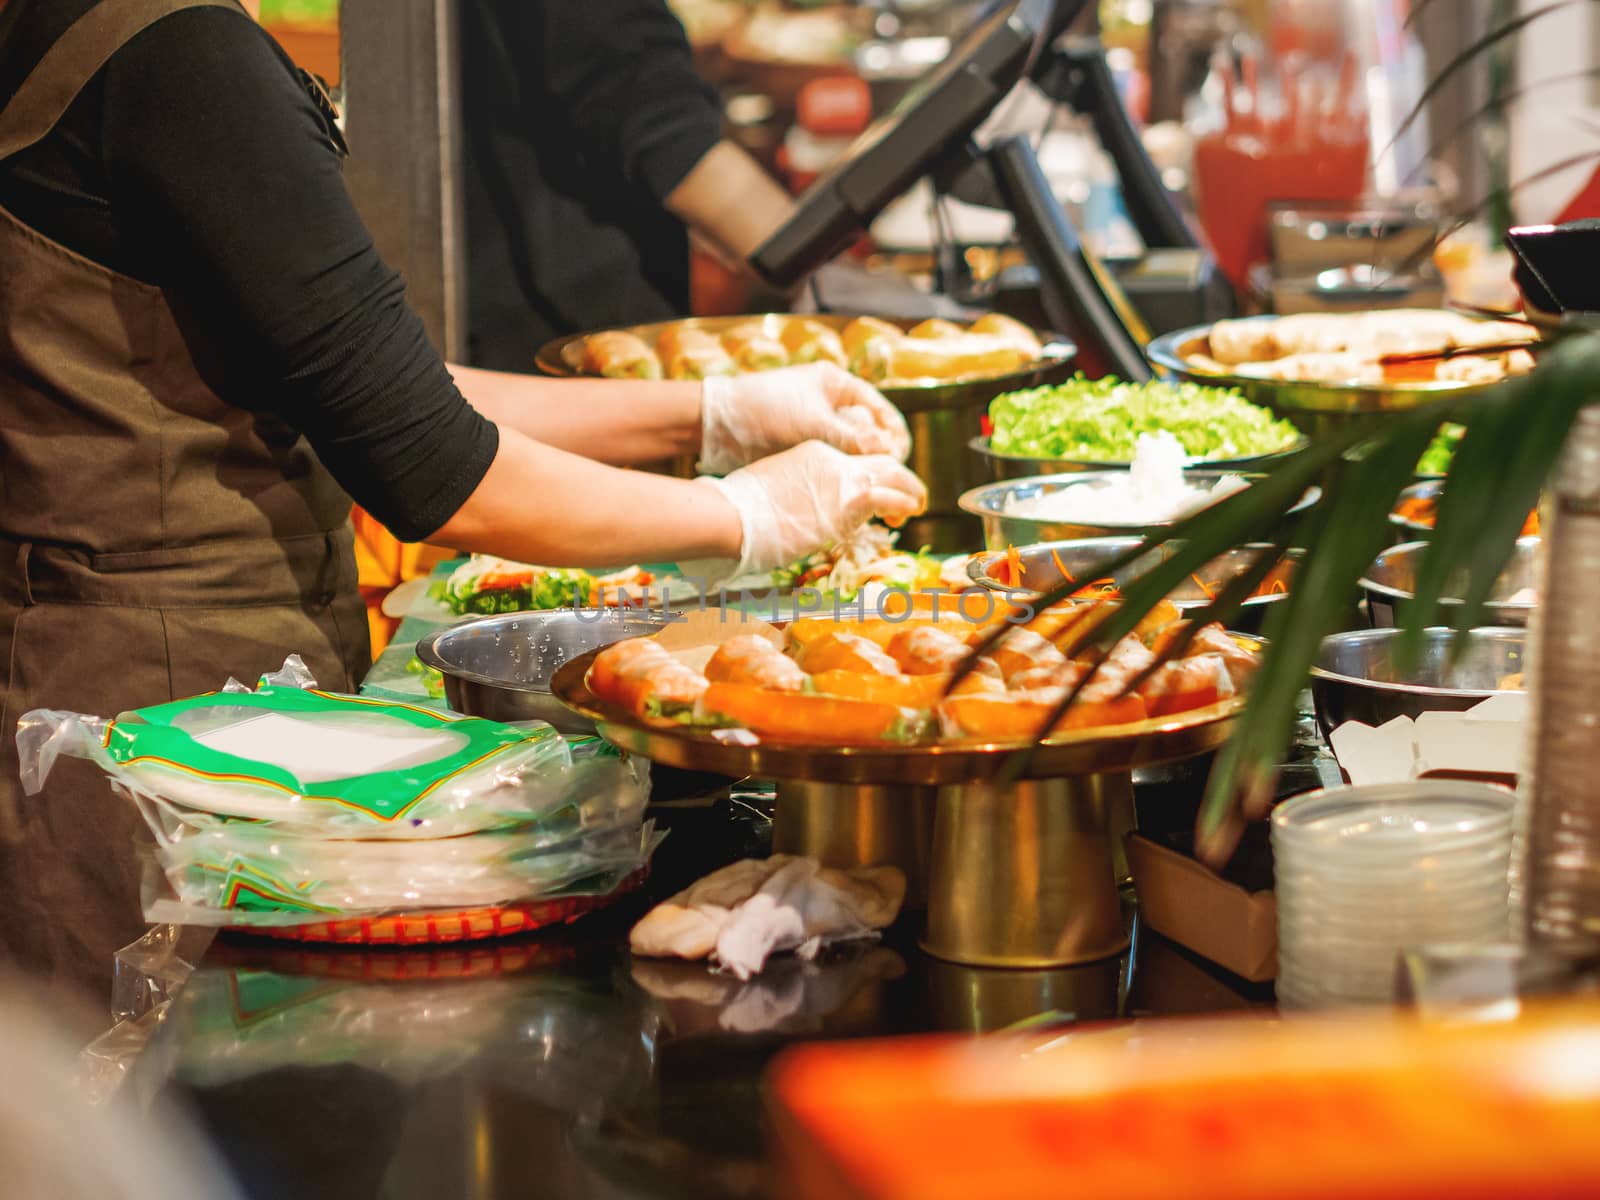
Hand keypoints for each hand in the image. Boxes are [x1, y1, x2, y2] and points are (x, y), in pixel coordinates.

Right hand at [682, 441, 926, 582]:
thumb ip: (796, 494)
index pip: (852, 461)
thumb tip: (801, 512)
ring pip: (891, 475)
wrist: (733, 513)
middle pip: (879, 461)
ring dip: (909, 491)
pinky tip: (912, 510)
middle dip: (900, 477)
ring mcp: (841, 478)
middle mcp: (832, 459)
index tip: (877, 491)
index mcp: (812, 452)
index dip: (870, 476)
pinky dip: (905, 500)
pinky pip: (888, 496)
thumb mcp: (773, 487)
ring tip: (918, 504)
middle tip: (912, 495)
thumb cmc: (739, 509)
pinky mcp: (848, 500)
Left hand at [700, 363, 910, 473]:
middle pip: (871, 430)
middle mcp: (833, 404)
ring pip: (854, 449)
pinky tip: (854, 490)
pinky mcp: (806, 446)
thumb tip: (888, 451)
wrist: (721, 424)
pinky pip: (836, 460)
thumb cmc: (767, 410)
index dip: (893, 432)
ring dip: (865, 467)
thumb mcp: (813, 421)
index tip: (900, 457)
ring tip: (877, 489)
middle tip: (891, 478)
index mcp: (837, 384)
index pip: (879, 408)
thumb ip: (851, 436)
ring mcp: (820, 426)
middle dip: (883, 454)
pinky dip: (846, 473)